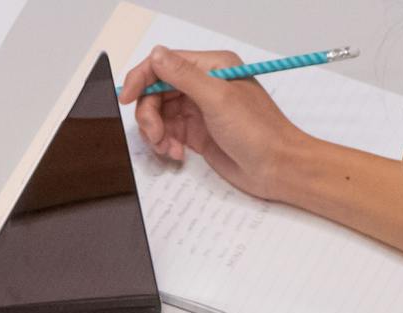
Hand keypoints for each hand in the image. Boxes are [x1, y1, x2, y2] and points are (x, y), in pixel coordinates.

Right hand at [117, 45, 312, 201]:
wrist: (275, 167)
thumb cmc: (259, 132)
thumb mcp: (218, 98)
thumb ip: (184, 75)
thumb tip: (157, 55)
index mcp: (211, 67)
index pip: (164, 64)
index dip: (141, 79)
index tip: (126, 98)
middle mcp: (203, 85)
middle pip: (156, 92)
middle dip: (149, 114)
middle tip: (155, 135)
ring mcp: (198, 109)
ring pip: (158, 114)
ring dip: (156, 133)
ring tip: (168, 148)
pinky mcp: (195, 132)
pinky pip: (166, 133)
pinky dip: (164, 145)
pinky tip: (177, 153)